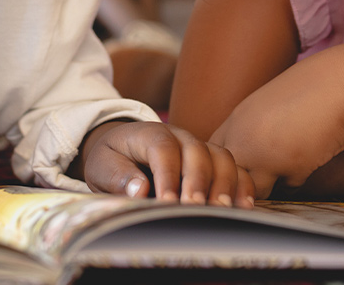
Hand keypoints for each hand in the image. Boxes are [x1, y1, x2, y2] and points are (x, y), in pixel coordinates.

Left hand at [81, 122, 254, 207]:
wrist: (123, 150)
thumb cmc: (111, 160)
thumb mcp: (101, 165)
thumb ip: (116, 175)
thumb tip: (139, 189)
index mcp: (150, 134)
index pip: (163, 148)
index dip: (168, 174)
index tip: (167, 202)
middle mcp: (180, 136)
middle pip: (197, 151)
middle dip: (198, 180)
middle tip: (195, 208)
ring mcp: (199, 147)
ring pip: (221, 157)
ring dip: (224, 183)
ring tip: (220, 211)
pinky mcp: (212, 162)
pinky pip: (234, 169)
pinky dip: (242, 186)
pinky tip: (242, 208)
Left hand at [210, 49, 343, 198]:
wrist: (343, 82)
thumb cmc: (313, 90)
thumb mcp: (271, 105)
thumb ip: (254, 129)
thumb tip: (252, 158)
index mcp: (236, 119)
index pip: (214, 156)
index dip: (228, 167)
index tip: (248, 167)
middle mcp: (242, 137)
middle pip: (227, 178)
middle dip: (243, 184)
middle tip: (266, 177)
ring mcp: (262, 153)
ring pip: (253, 191)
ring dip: (269, 187)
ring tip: (289, 167)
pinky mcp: (288, 165)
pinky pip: (287, 188)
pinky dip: (297, 180)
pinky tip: (310, 158)